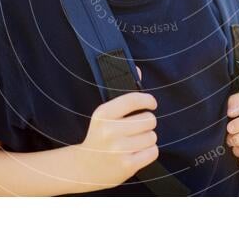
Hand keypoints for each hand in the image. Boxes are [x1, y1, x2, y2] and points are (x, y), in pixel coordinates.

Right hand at [78, 67, 158, 189]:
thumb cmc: (100, 136)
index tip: (151, 103)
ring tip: (134, 142)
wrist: (85, 168)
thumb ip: (124, 94)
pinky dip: (149, 152)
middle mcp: (110, 131)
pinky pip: (153, 151)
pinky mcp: (127, 165)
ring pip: (152, 136)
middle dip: (147, 123)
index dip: (148, 100)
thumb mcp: (105, 114)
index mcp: (103, 114)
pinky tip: (136, 152)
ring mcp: (118, 149)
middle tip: (137, 128)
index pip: (134, 99)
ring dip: (148, 138)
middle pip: (149, 119)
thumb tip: (139, 70)